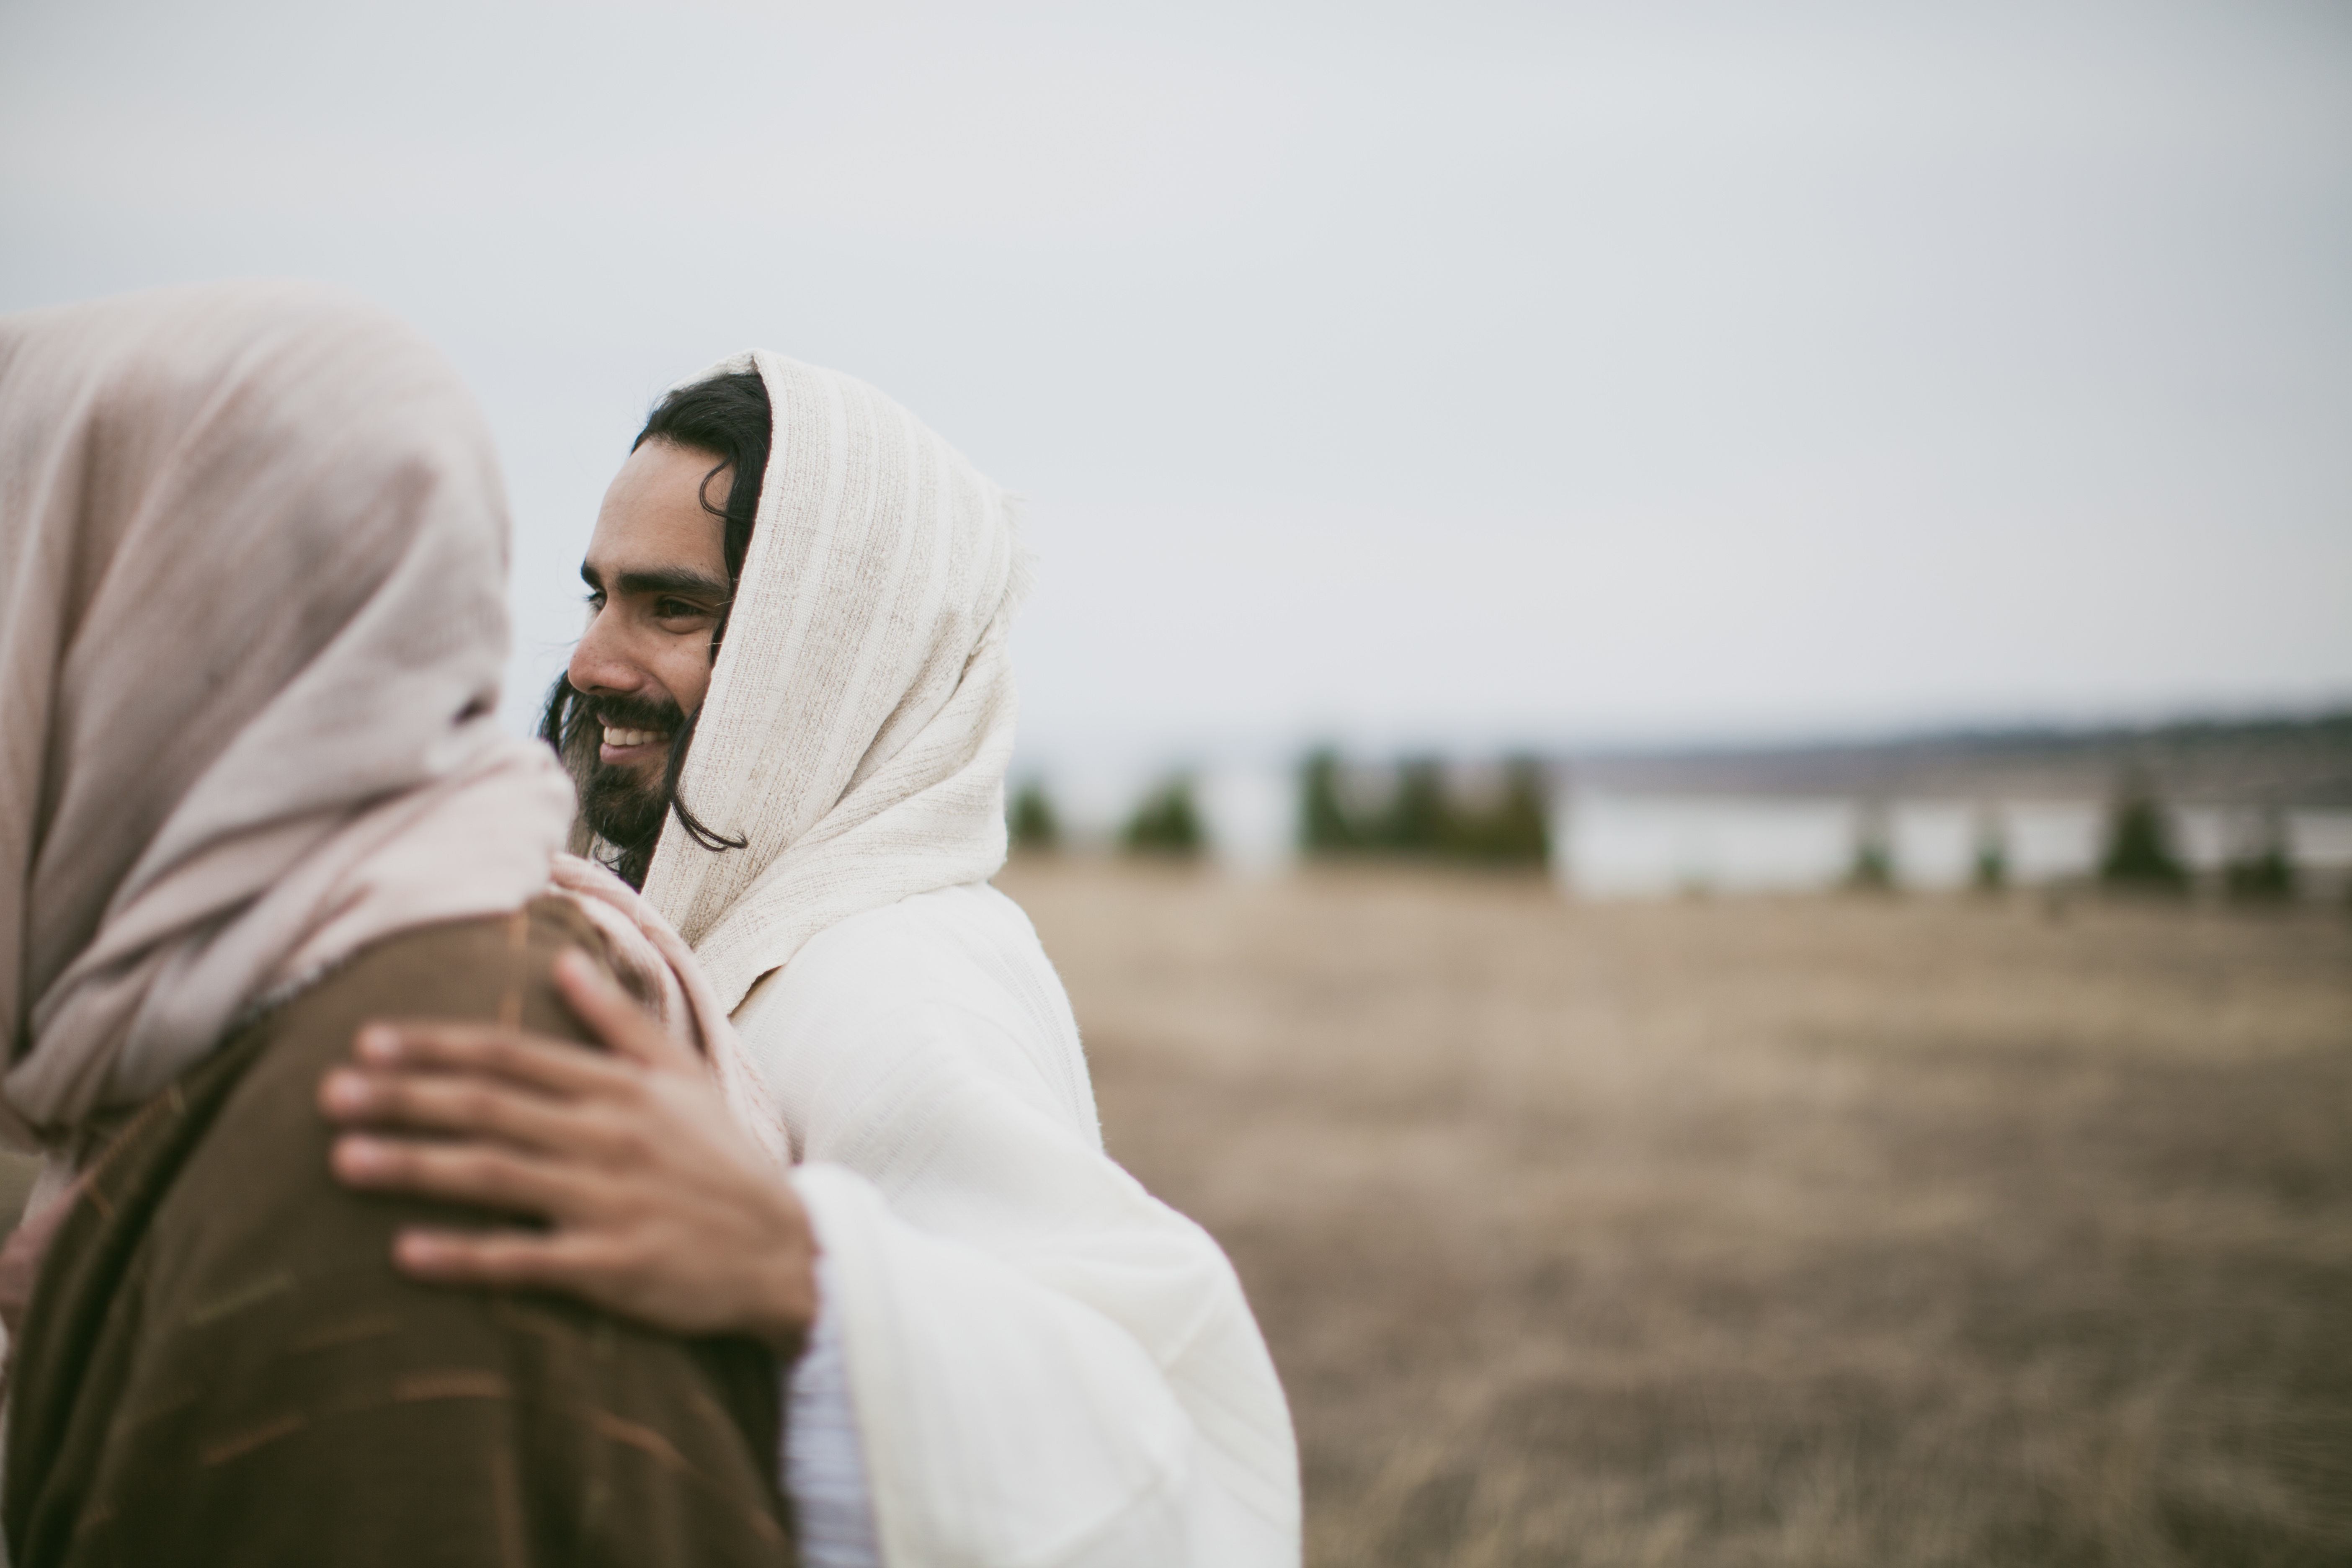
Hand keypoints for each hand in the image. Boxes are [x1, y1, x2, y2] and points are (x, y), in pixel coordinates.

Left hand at [319, 949, 815, 1355]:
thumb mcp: (683, 1076)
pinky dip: (464, 1256)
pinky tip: (406, 1253)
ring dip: (415, 1165)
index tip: (368, 1040)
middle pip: (489, 1108)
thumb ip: (619, 1020)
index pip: (512, 1055)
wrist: (785, 1250)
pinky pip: (524, 1259)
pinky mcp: (611, 1268)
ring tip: (342, 1160)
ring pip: (495, 1175)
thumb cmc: (723, 1160)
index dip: (438, 1045)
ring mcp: (607, 1203)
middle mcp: (607, 1137)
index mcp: (620, 1088)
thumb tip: (564, 958)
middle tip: (327, 1094)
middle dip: (404, 1097)